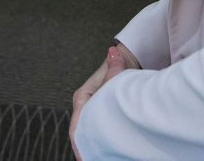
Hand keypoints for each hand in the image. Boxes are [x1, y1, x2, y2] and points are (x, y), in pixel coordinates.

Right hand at [70, 44, 139, 159]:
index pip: (76, 124)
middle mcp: (84, 105)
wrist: (126, 62)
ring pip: (88, 132)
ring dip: (91, 146)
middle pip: (80, 131)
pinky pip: (96, 132)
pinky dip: (99, 143)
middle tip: (88, 160)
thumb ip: (115, 66)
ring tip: (96, 158)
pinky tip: (105, 153)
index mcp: (82, 97)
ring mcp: (91, 110)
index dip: (79, 142)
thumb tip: (115, 53)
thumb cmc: (119, 66)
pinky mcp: (100, 115)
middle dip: (84, 148)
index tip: (83, 156)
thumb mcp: (117, 70)